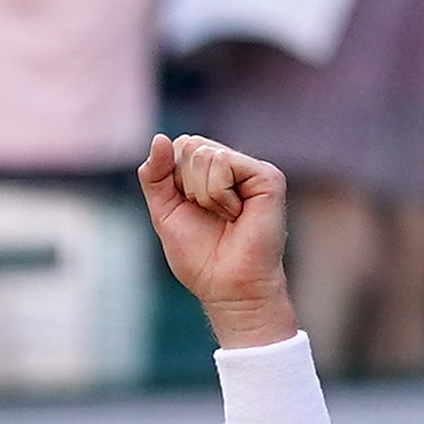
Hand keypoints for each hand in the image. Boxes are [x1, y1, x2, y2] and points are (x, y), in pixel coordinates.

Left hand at [138, 130, 294, 338]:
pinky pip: (223, 163)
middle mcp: (232, 164)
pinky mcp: (267, 175)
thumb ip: (155, 175)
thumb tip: (160, 137)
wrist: (227, 286)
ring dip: (203, 194)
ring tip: (225, 216)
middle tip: (208, 213)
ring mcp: (251, 169)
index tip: (188, 209)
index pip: (177, 146)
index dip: (170, 179)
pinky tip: (237, 214)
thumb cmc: (200, 255)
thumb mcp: (164, 211)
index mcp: (209, 171)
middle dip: (185, 185)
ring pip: (204, 154)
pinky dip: (218, 194)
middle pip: (188, 145)